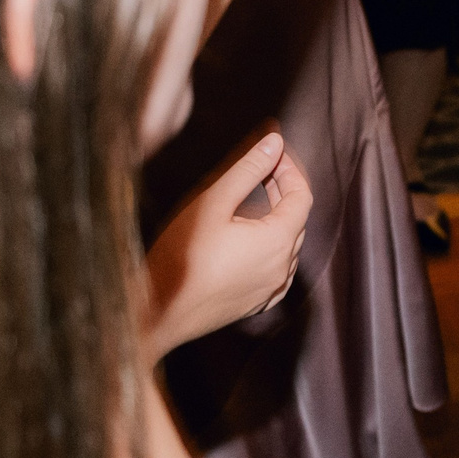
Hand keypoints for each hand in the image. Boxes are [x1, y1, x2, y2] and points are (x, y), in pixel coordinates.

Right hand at [144, 131, 313, 359]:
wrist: (156, 313)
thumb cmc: (180, 257)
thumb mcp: (213, 202)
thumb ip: (248, 169)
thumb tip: (275, 143)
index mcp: (278, 241)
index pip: (302, 196)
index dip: (289, 170)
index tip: (272, 154)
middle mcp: (282, 268)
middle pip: (296, 220)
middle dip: (283, 190)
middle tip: (261, 169)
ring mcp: (269, 290)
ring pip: (287, 246)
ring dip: (277, 219)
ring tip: (254, 199)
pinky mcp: (254, 304)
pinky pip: (275, 270)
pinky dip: (270, 248)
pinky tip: (250, 240)